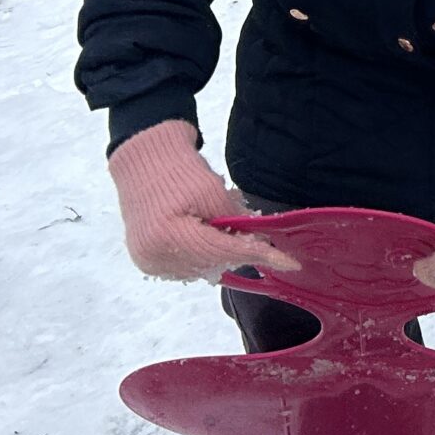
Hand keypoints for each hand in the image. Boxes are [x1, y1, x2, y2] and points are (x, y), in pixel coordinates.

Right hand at [108, 120, 298, 282]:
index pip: (225, 251)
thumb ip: (235, 221)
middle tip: (253, 234)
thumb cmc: (178, 173)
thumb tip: (259, 243)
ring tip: (219, 227)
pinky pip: (187, 269)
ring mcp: (149, 262)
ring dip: (220, 253)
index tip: (290, 263)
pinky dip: (203, 256)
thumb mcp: (213, 192)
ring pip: (203, 269)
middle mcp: (155, 256)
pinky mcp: (148, 263)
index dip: (260, 256)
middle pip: (214, 263)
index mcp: (169, 236)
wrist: (143, 166)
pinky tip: (206, 236)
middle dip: (239, 251)